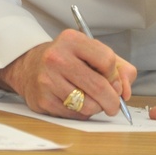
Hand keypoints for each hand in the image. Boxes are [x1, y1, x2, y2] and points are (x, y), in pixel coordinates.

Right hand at [0, 29, 135, 119]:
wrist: (30, 66)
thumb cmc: (67, 59)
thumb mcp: (92, 52)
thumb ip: (118, 67)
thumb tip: (126, 92)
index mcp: (72, 40)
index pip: (107, 60)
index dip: (114, 75)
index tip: (111, 79)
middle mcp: (57, 58)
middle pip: (100, 87)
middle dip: (113, 101)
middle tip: (114, 104)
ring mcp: (48, 80)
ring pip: (88, 105)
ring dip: (96, 108)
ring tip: (92, 100)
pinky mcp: (43, 99)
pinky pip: (75, 114)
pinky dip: (81, 113)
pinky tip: (76, 102)